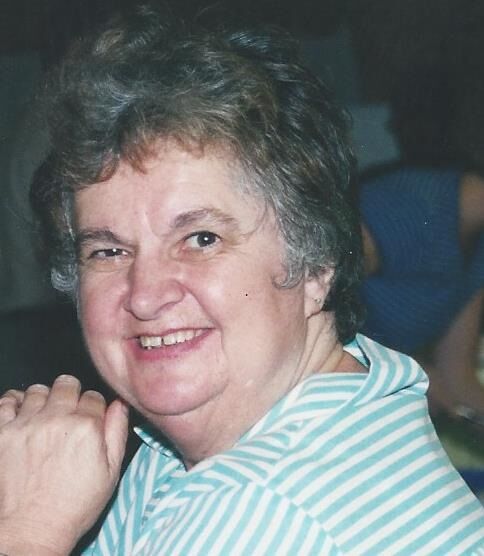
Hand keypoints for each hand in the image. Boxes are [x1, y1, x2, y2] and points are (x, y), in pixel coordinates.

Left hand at [0, 375, 128, 554]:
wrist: (33, 528)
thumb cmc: (74, 504)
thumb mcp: (111, 471)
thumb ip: (118, 432)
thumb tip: (119, 405)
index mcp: (87, 427)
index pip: (94, 395)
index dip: (93, 407)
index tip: (90, 419)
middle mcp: (57, 420)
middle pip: (66, 384)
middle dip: (71, 395)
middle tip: (68, 413)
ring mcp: (27, 425)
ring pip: (38, 390)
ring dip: (44, 400)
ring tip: (45, 416)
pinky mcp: (3, 433)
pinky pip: (7, 401)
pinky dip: (14, 402)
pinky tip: (22, 413)